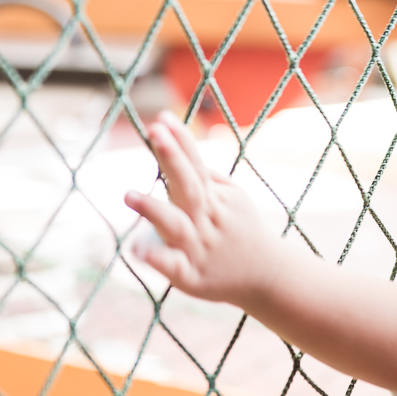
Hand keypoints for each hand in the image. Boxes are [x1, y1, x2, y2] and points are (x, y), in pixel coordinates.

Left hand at [124, 111, 279, 308]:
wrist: (269, 277)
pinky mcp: (191, 275)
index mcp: (216, 199)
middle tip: (154, 132)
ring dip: (154, 209)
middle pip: (189, 185)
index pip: (196, 165)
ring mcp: (199, 247)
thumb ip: (211, 179)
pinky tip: (137, 249)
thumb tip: (184, 150)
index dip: (180, 141)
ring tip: (128, 194)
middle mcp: (207, 219)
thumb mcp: (237, 199)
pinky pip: (173, 265)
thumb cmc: (244, 232)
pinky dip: (157, 257)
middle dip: (172, 158)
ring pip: (176, 225)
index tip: (162, 118)